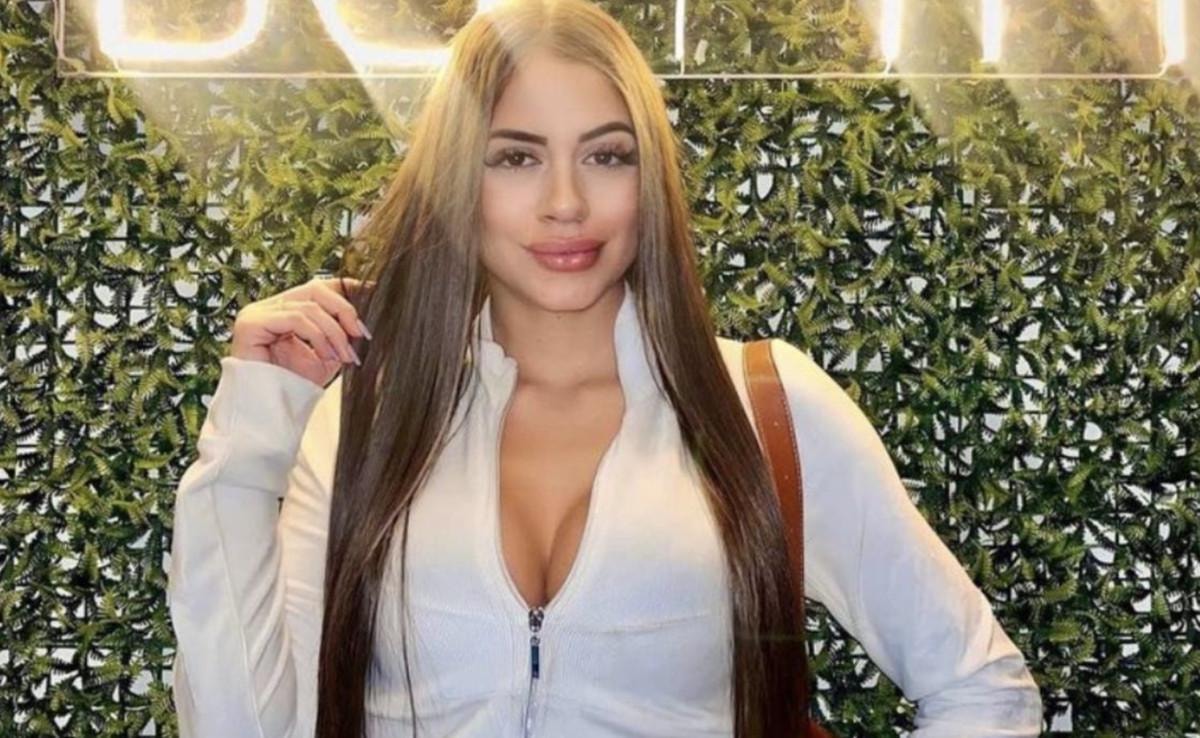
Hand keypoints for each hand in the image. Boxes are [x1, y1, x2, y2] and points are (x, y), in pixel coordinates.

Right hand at [229, 276, 373, 386]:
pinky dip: (318, 336)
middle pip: (315, 289)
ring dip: (334, 332)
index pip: (318, 288)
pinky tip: (326, 356)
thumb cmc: (294, 387)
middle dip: (344, 310)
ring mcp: (258, 313)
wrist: (271, 413)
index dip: (346, 289)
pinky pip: (295, 319)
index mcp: (285, 310)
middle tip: (361, 334)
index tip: (372, 298)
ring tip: (345, 356)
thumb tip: (363, 319)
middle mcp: (270, 307)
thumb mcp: (327, 355)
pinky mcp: (251, 323)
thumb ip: (341, 334)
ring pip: (309, 306)